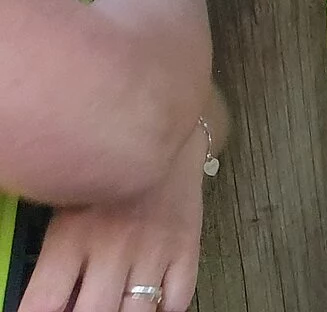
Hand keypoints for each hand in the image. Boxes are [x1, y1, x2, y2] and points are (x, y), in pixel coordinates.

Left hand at [20, 133, 205, 311]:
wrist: (163, 128)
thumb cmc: (108, 165)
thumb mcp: (63, 202)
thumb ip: (54, 250)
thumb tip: (48, 291)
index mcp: (72, 238)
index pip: (46, 301)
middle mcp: (112, 249)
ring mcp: (152, 251)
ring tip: (119, 307)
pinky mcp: (185, 248)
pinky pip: (178, 298)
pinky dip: (166, 310)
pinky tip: (153, 303)